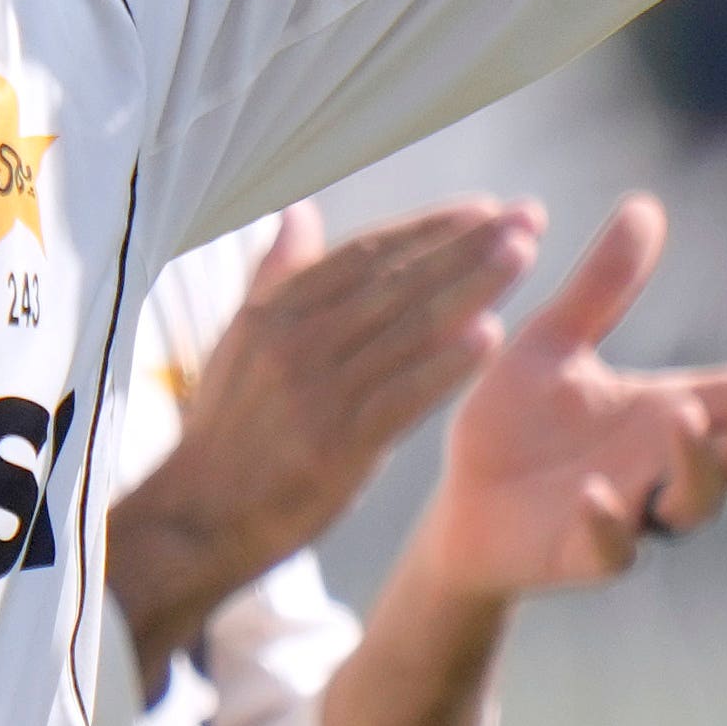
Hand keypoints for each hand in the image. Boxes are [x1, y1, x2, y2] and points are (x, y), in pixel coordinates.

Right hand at [105, 197, 543, 680]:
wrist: (199, 517)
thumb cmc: (229, 428)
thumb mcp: (239, 344)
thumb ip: (276, 277)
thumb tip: (298, 213)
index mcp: (275, 312)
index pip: (365, 254)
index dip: (428, 227)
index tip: (485, 207)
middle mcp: (295, 343)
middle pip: (395, 281)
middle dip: (466, 246)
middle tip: (527, 218)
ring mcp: (315, 394)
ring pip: (404, 329)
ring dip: (469, 289)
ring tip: (522, 257)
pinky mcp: (333, 447)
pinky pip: (399, 397)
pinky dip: (444, 366)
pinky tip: (489, 338)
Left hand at [404, 195, 726, 596]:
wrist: (456, 505)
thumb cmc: (514, 427)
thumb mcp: (555, 343)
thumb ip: (603, 285)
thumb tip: (645, 204)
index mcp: (665, 414)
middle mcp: (662, 468)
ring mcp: (631, 514)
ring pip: (697, 505)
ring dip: (697, 465)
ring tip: (678, 417)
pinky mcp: (581, 555)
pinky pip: (613, 552)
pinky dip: (611, 525)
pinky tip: (595, 494)